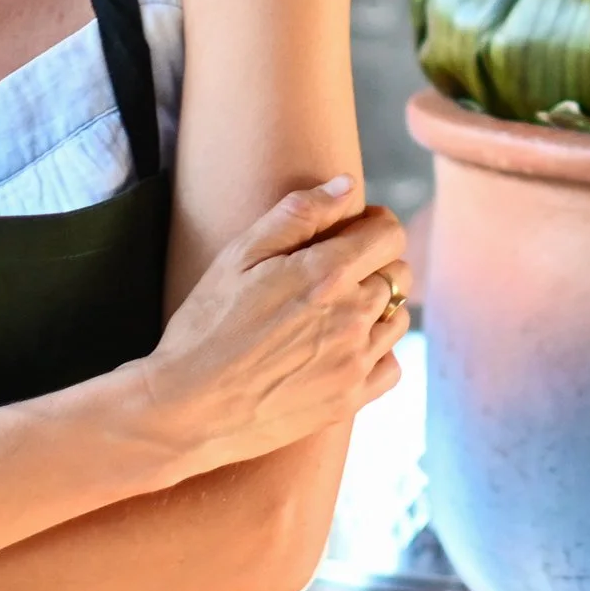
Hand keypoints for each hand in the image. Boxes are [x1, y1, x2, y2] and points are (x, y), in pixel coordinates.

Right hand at [134, 177, 407, 480]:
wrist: (190, 405)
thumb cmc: (208, 323)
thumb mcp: (240, 254)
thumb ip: (299, 213)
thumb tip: (347, 184)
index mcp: (327, 273)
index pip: (389, 234)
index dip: (373, 223)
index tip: (351, 229)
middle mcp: (353, 316)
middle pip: (399, 274)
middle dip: (374, 262)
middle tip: (334, 271)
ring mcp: (355, 362)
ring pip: (398, 318)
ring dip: (376, 307)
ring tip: (332, 311)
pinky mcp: (351, 399)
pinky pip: (391, 365)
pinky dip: (375, 352)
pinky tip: (340, 349)